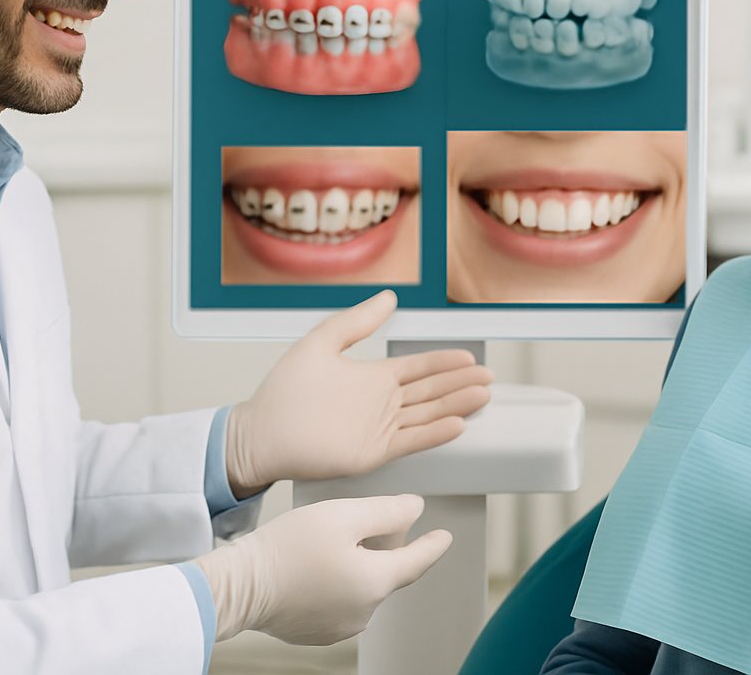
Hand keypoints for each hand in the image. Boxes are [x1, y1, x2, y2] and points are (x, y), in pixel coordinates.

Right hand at [197, 495, 450, 644]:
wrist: (239, 586)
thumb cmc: (287, 548)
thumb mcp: (342, 515)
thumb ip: (387, 511)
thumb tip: (415, 511)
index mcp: (376, 583)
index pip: (417, 562)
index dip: (433, 546)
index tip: (444, 536)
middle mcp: (364, 612)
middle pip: (386, 571)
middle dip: (382, 546)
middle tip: (359, 520)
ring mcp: (340, 626)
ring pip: (362, 586)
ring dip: (357, 564)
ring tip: (326, 542)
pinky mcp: (317, 631)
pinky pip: (339, 600)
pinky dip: (336, 581)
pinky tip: (312, 564)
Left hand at [226, 290, 491, 496]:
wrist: (261, 434)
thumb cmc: (284, 391)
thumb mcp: (322, 344)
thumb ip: (356, 322)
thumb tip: (390, 298)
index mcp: (373, 378)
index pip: (418, 368)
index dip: (445, 363)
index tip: (470, 357)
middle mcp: (381, 403)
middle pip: (431, 391)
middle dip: (460, 384)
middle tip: (489, 377)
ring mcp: (380, 428)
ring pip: (427, 415)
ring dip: (456, 406)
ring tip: (483, 396)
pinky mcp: (374, 452)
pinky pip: (411, 441)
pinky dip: (434, 434)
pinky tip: (457, 425)